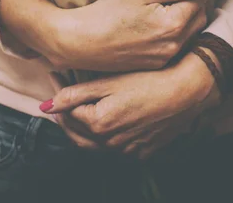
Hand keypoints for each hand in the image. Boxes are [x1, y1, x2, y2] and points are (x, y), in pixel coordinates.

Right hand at [0, 0, 211, 71]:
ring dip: (185, 19)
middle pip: (199, 17)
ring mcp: (166, 59)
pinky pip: (176, 46)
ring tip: (164, 6)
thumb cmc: (108, 12)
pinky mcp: (157, 66)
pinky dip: (173, 34)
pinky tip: (154, 25)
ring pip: (189, 33)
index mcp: (174, 24)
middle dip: (192, 2)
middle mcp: (175, 46)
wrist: (80, 42)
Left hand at [42, 50, 221, 158]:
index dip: (58, 97)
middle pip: (76, 136)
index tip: (54, 79)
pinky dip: (102, 137)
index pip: (67, 116)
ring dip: (81, 129)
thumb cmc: (149, 81)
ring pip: (93, 145)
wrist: (186, 92)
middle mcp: (110, 144)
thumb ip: (75, 93)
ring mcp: (126, 151)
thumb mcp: (109, 81)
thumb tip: (46, 105)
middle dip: (64, 118)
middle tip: (59, 99)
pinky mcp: (141, 152)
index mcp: (99, 124)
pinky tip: (104, 119)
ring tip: (77, 108)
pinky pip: (113, 149)